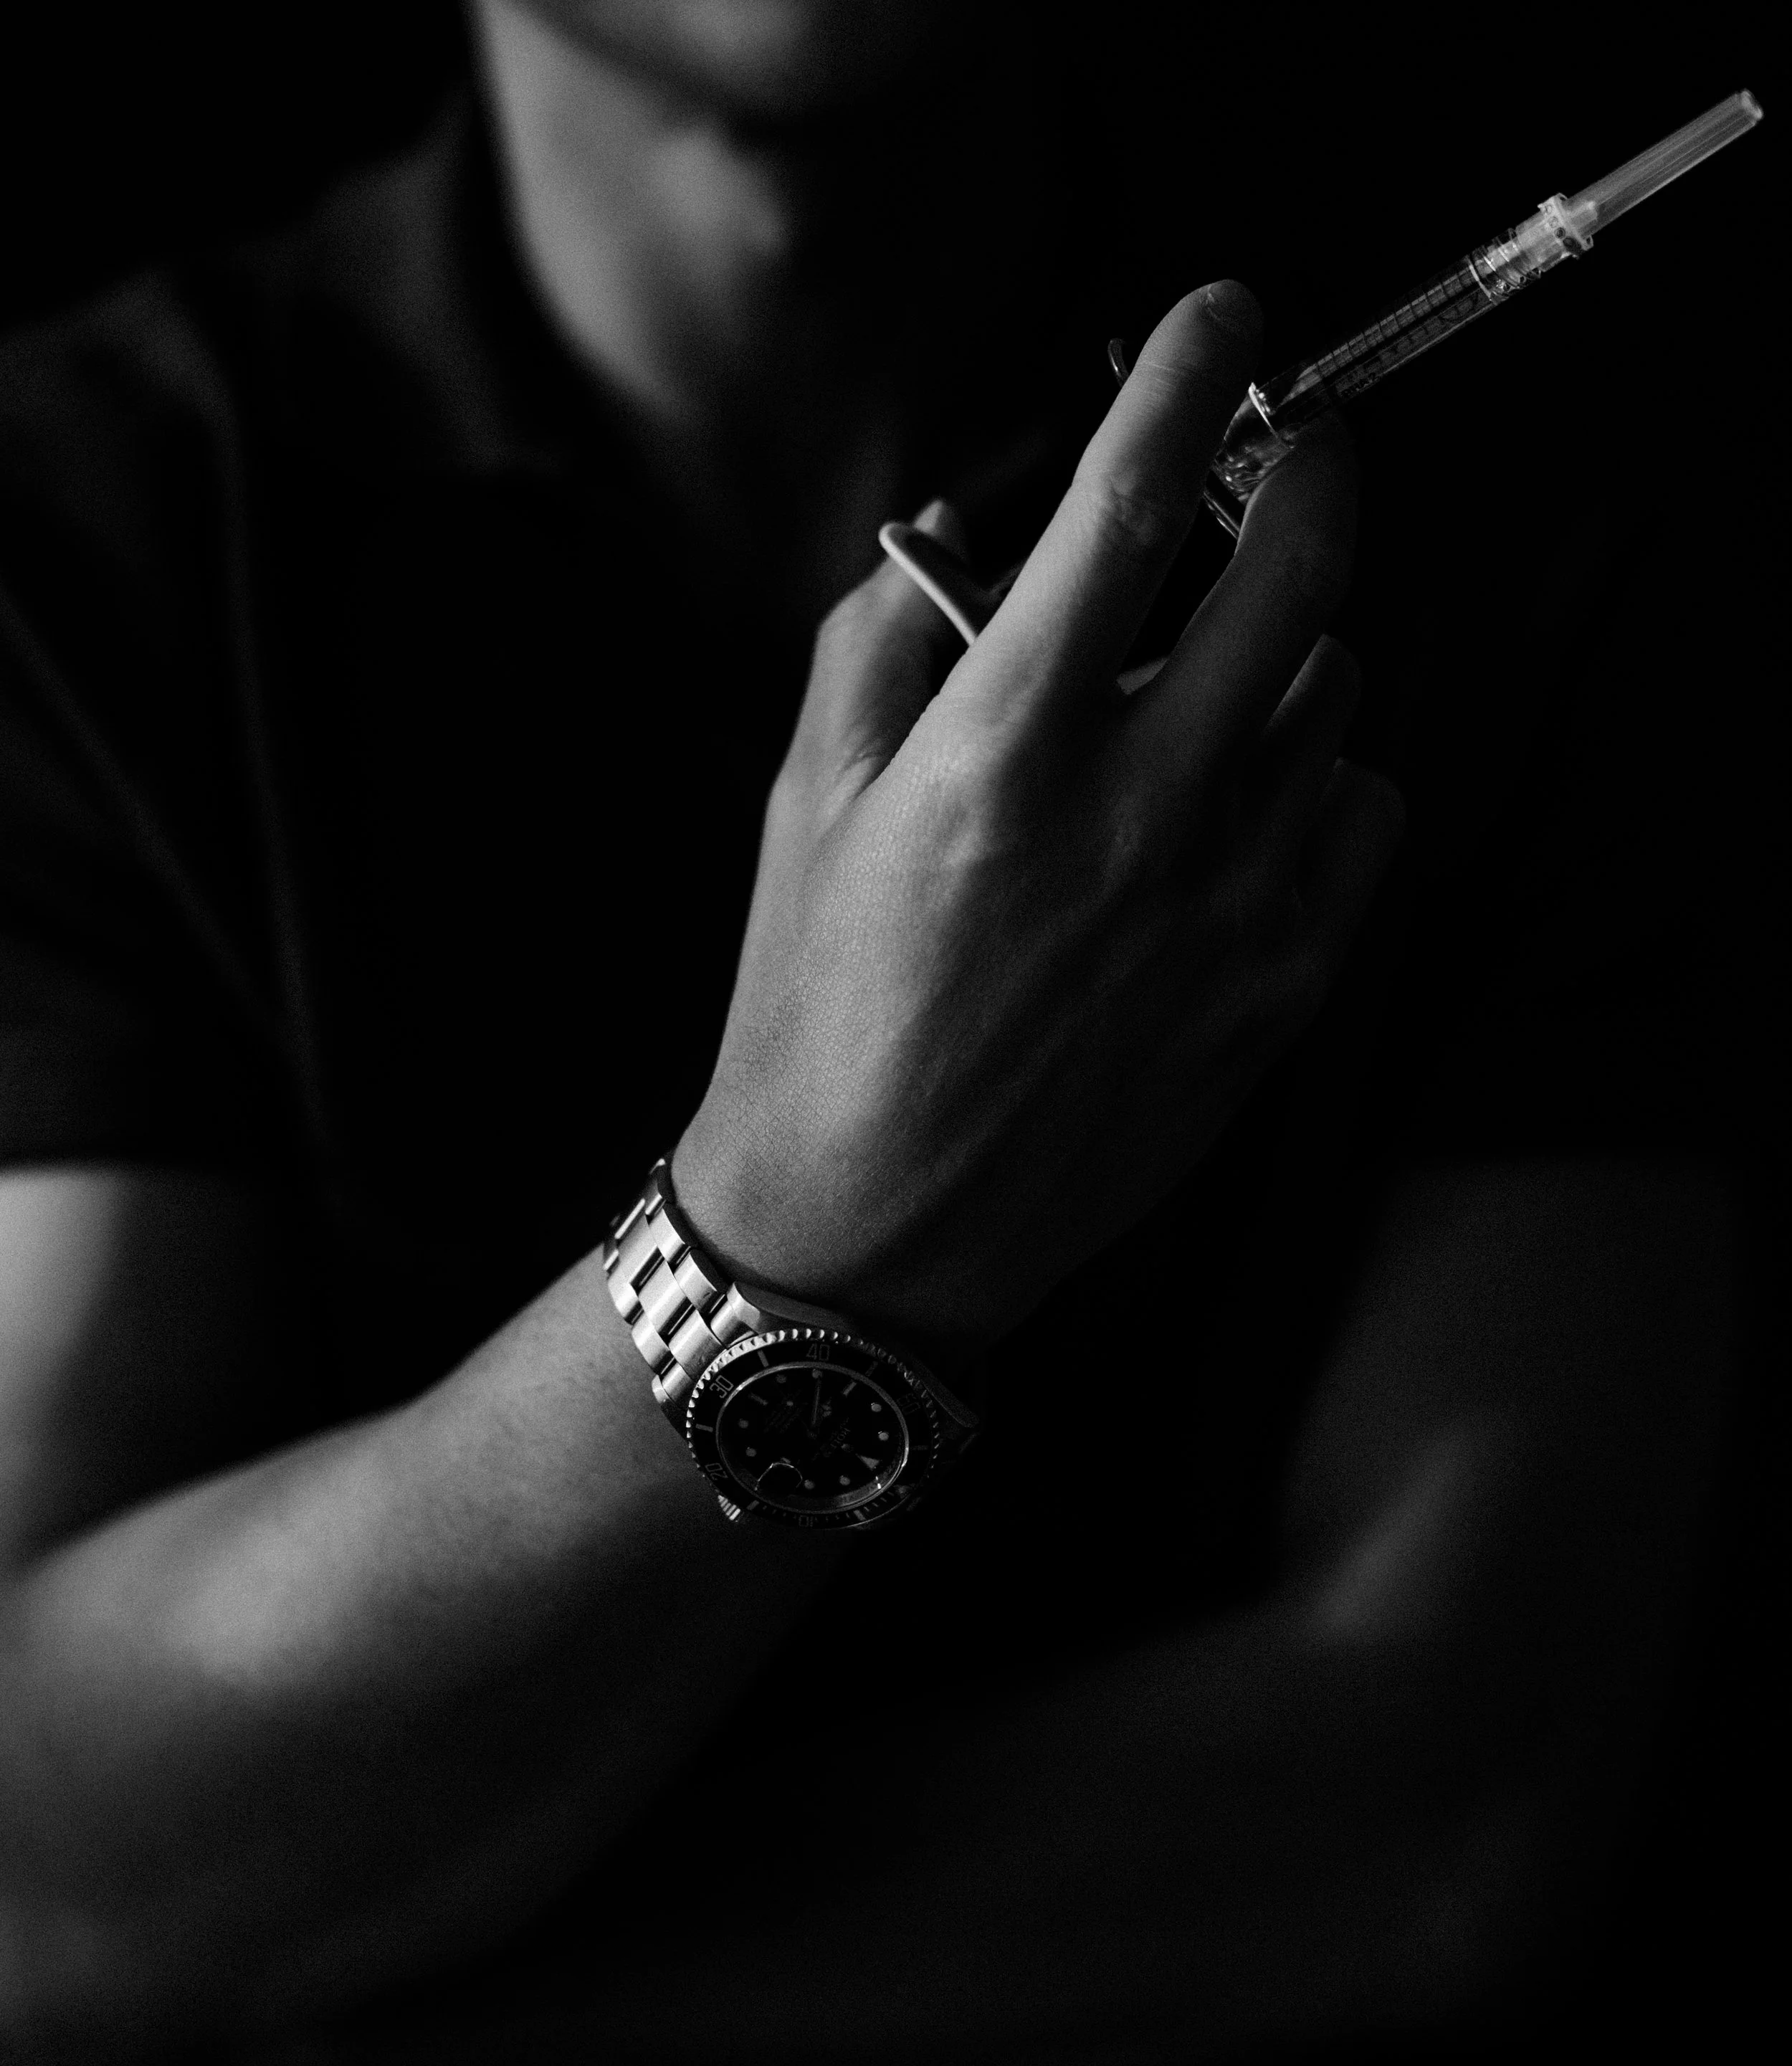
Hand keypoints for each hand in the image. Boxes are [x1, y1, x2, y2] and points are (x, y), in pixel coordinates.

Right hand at [674, 283, 1403, 1353]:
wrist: (874, 1226)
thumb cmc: (818, 1008)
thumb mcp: (807, 800)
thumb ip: (887, 633)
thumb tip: (969, 528)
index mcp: (1002, 750)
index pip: (1131, 502)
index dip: (1189, 377)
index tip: (1221, 321)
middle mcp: (1140, 812)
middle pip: (1300, 566)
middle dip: (1309, 472)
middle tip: (1284, 456)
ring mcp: (1231, 903)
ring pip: (1337, 690)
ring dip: (1288, 648)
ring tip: (1209, 690)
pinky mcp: (1283, 982)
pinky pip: (1365, 812)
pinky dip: (1323, 780)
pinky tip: (1242, 812)